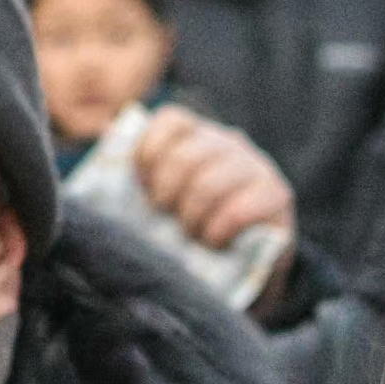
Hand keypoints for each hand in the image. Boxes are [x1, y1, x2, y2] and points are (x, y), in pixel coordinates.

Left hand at [130, 104, 294, 253]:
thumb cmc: (198, 226)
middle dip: (168, 195)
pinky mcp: (277, 195)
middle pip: (186, 157)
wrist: (250, 263)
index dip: (149, 151)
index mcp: (199, 135)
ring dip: (192, 218)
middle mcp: (230, 142)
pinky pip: (239, 210)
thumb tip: (107, 133)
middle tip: (167, 218)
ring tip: (191, 235)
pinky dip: (218, 231)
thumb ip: (145, 170)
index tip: (142, 185)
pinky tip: (215, 242)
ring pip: (210, 185)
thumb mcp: (168, 196)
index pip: (171, 120)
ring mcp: (256, 166)